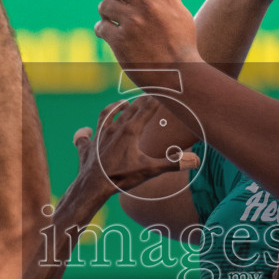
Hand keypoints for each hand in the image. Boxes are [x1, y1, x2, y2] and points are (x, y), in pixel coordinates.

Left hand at [72, 97, 200, 194]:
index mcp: (130, 132)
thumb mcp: (150, 170)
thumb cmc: (121, 177)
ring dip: (114, 108)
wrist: (92, 187)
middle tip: (147, 94)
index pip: (146, 111)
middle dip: (139, 102)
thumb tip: (195, 160)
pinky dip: (84, 133)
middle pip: (129, 110)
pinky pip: (83, 137)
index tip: (163, 91)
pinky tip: (86, 131)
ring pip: (106, 116)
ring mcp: (98, 138)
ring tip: (121, 103)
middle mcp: (113, 130)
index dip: (155, 101)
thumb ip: (172, 164)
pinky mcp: (86, 148)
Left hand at [95, 0, 199, 73]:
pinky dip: (102, 30)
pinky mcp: (120, 42)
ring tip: (116, 21)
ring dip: (107, 12)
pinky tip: (110, 35)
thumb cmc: (180, 42)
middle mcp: (147, 6)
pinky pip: (100, 27)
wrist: (179, 76)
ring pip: (105, 5)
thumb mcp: (178, 9)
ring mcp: (133, 24)